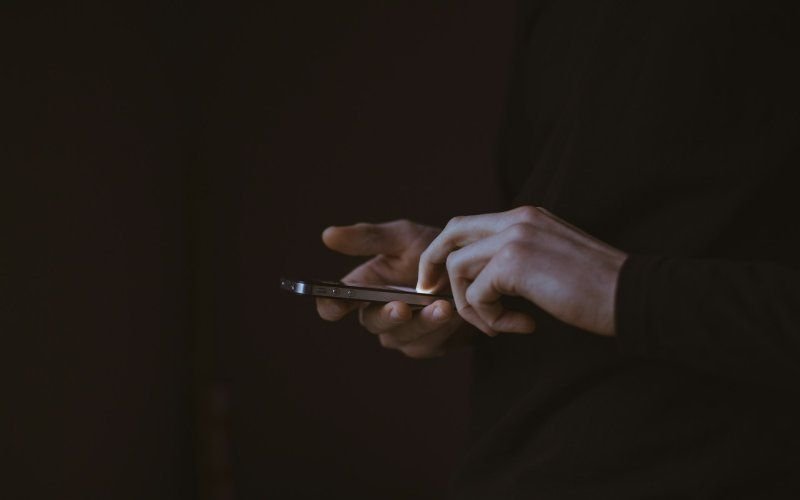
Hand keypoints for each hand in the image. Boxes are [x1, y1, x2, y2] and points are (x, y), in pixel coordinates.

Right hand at [316, 220, 470, 358]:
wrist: (474, 270)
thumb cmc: (434, 250)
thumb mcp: (403, 237)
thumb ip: (369, 238)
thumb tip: (327, 235)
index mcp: (363, 288)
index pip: (334, 304)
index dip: (331, 306)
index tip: (336, 303)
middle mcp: (378, 313)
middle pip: (371, 323)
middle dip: (387, 316)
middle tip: (402, 308)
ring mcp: (402, 333)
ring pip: (402, 336)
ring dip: (422, 323)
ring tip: (442, 306)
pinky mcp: (427, 345)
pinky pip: (428, 343)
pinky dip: (442, 328)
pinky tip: (455, 313)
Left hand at [416, 206, 627, 336]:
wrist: (631, 295)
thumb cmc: (597, 288)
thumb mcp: (551, 260)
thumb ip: (518, 259)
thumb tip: (483, 279)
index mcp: (526, 216)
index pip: (468, 225)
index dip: (446, 251)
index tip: (439, 280)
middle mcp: (516, 219)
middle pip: (451, 233)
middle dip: (433, 264)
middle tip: (430, 293)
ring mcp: (514, 237)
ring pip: (458, 267)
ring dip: (470, 305)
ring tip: (498, 325)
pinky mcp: (514, 263)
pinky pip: (477, 294)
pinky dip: (490, 318)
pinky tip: (520, 326)